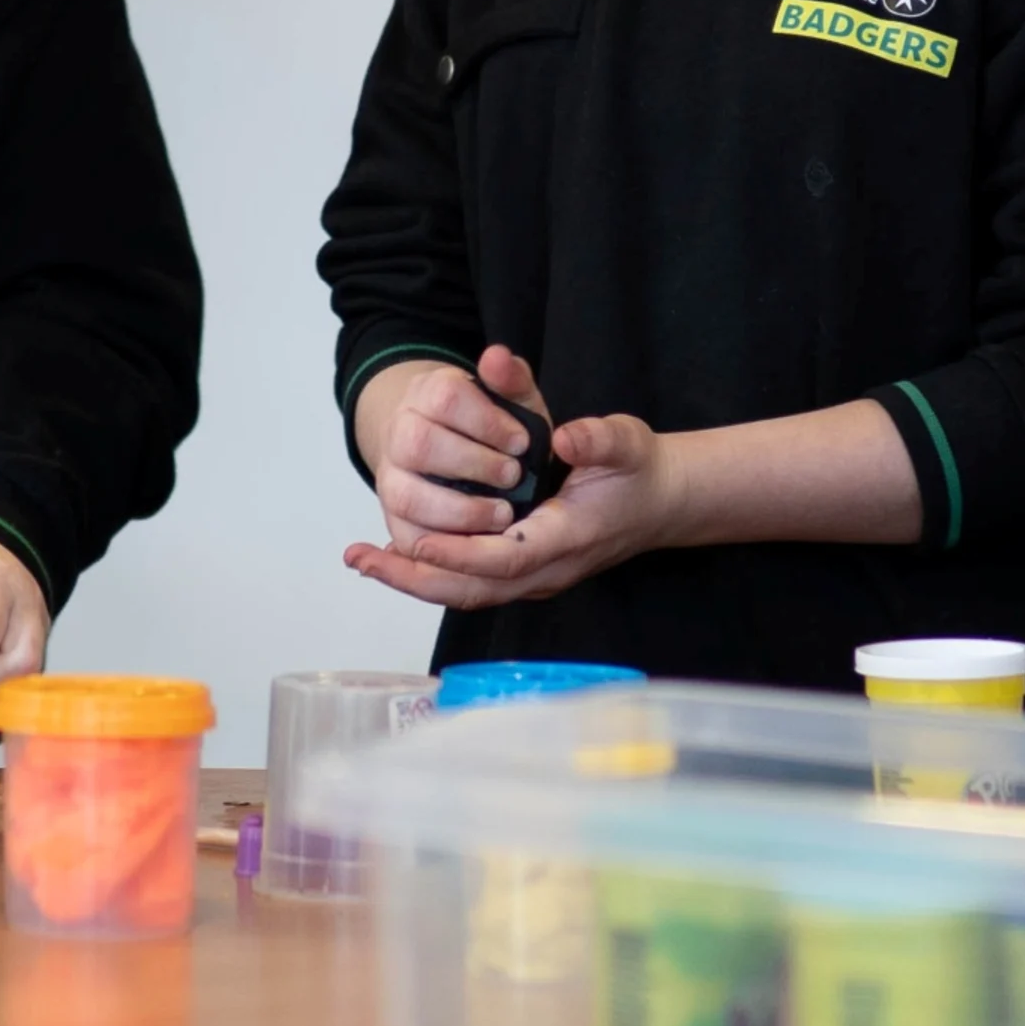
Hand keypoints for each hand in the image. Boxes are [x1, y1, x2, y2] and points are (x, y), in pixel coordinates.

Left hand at [346, 345, 678, 609]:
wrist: (661, 502)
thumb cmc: (637, 470)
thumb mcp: (625, 440)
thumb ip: (596, 435)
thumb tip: (564, 433)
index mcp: (568, 537)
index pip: (505, 559)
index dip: (458, 553)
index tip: (415, 541)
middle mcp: (548, 569)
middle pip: (473, 590)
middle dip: (416, 578)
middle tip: (363, 559)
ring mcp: (536, 577)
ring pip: (468, 593)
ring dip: (415, 580)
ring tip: (365, 559)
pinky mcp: (525, 573)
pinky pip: (473, 583)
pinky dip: (434, 574)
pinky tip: (399, 557)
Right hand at [352, 347, 553, 540]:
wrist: (452, 450)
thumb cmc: (491, 430)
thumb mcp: (511, 401)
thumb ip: (511, 380)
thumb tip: (497, 356)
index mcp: (427, 393)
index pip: (446, 398)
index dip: (486, 421)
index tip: (522, 441)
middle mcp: (400, 431)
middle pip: (418, 444)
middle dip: (472, 463)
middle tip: (513, 476)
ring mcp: (391, 477)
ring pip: (407, 494)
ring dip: (458, 509)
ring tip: (502, 514)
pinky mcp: (395, 518)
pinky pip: (405, 534)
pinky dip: (441, 541)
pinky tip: (478, 539)